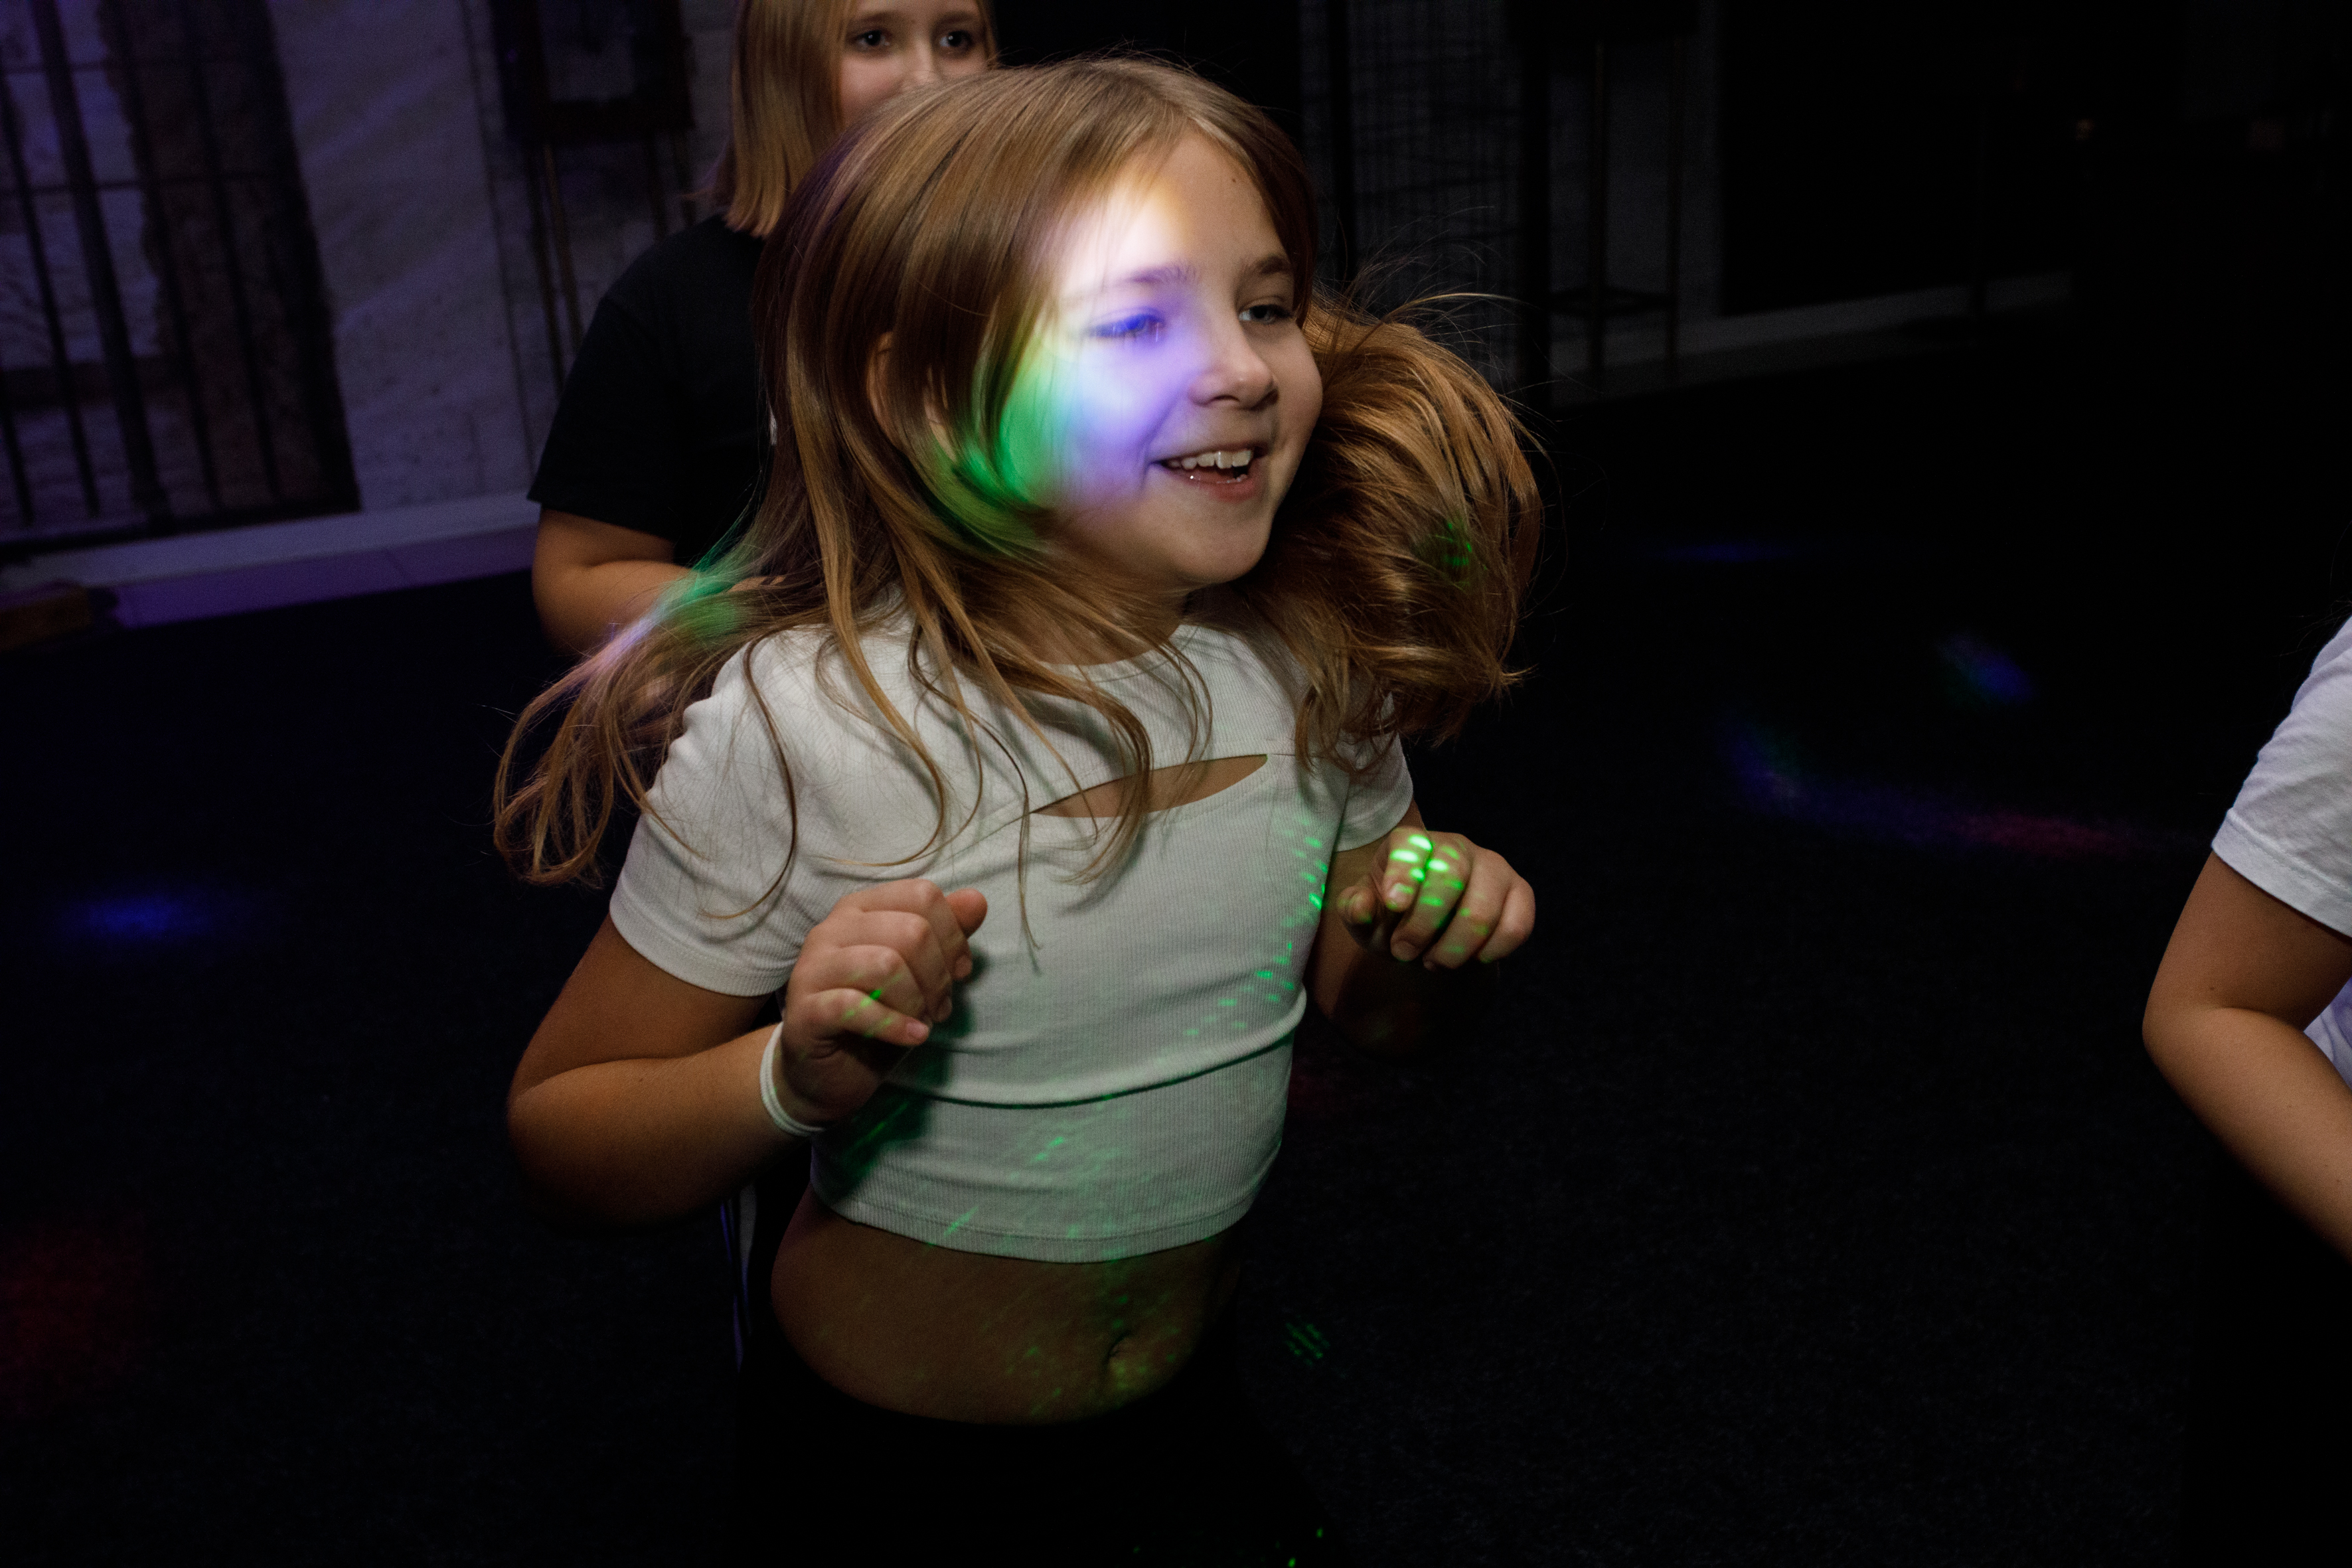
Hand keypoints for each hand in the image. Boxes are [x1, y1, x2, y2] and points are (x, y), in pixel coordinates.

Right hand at [773, 879, 986, 1125]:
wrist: (832, 1071)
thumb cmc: (880, 1013)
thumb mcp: (922, 972)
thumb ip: (947, 933)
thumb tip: (976, 900)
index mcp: (861, 908)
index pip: (922, 895)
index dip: (954, 936)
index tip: (960, 972)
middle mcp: (832, 928)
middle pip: (911, 930)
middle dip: (939, 975)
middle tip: (940, 1006)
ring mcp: (813, 967)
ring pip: (886, 964)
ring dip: (918, 1000)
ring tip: (923, 1021)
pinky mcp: (805, 1010)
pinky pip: (856, 1007)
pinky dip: (895, 1025)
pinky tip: (913, 1037)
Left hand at [1334, 826, 1533, 969]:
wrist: (1431, 934)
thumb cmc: (1392, 918)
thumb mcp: (1365, 917)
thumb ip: (1355, 909)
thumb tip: (1362, 907)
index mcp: (1412, 843)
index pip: (1410, 847)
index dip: (1403, 874)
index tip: (1394, 906)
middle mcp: (1455, 846)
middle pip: (1451, 875)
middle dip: (1424, 924)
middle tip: (1404, 953)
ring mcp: (1492, 867)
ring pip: (1484, 908)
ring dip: (1455, 947)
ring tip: (1433, 963)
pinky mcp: (1519, 893)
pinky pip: (1516, 925)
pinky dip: (1491, 952)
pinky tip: (1471, 960)